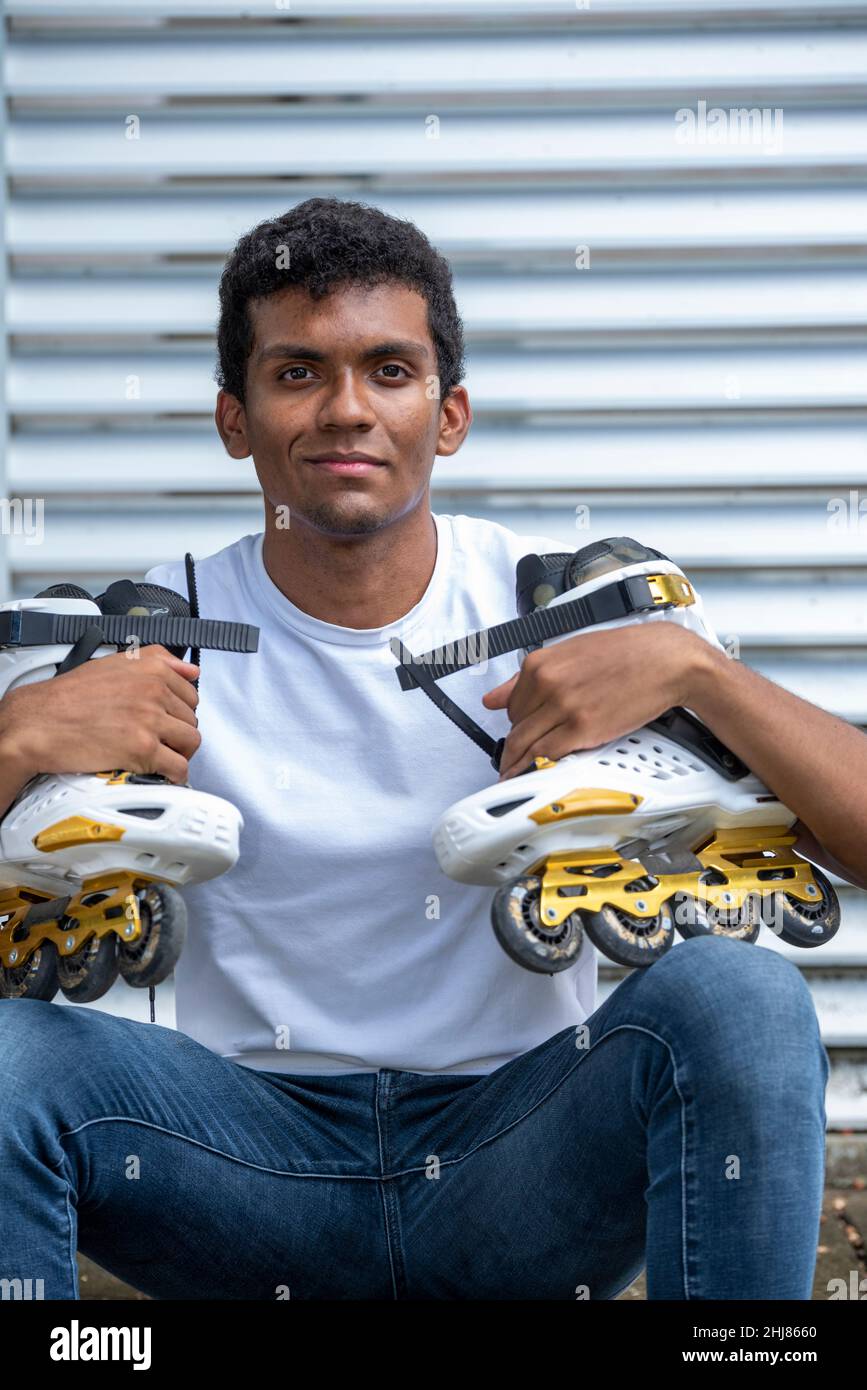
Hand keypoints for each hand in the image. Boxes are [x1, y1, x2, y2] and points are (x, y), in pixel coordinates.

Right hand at [0, 644, 201, 785]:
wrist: (38, 722)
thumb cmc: (67, 696)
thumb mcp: (112, 663)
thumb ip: (156, 659)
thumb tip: (189, 669)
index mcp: (150, 670)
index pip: (190, 693)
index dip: (180, 710)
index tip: (170, 719)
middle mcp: (153, 692)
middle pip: (191, 719)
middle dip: (178, 732)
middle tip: (161, 740)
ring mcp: (149, 721)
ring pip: (190, 741)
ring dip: (179, 752)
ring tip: (162, 756)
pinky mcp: (142, 748)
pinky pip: (177, 767)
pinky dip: (174, 775)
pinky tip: (163, 774)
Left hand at [482, 624, 706, 779]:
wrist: (665, 660)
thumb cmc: (626, 653)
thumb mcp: (570, 654)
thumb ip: (526, 678)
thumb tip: (492, 697)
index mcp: (540, 664)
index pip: (511, 703)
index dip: (516, 721)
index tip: (520, 731)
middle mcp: (547, 684)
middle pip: (516, 726)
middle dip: (514, 745)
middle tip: (512, 759)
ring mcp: (564, 707)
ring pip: (526, 743)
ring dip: (516, 763)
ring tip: (512, 775)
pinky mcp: (583, 728)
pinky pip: (547, 754)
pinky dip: (535, 768)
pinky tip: (531, 775)